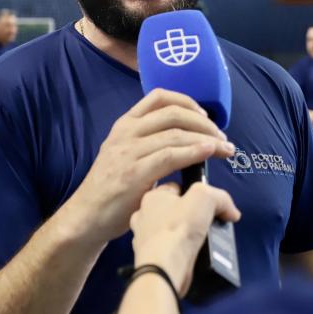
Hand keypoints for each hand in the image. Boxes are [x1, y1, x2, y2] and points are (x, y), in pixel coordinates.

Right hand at [67, 89, 235, 245]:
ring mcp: (129, 152)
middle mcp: (126, 132)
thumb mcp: (126, 154)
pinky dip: (195, 151)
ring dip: (207, 139)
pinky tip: (209, 153)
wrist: (88, 216)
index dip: (187, 101)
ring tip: (225, 149)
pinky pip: (171, 156)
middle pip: (174, 113)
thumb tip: (189, 138)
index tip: (205, 114)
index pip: (159, 97)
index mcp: (125, 124)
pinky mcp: (135, 173)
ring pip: (176, 134)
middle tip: (222, 137)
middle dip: (204, 123)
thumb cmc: (113, 187)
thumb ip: (150, 142)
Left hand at [130, 182, 240, 296]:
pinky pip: (170, 250)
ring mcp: (145, 239)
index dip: (194, 194)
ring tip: (202, 240)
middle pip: (175, 210)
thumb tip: (231, 212)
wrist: (165, 268)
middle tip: (207, 223)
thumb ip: (221, 198)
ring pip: (172, 231)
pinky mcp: (151, 259)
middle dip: (191, 216)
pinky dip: (181, 252)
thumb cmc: (179, 228)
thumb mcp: (206, 197)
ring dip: (187, 235)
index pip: (177, 187)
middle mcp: (144, 216)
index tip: (207, 204)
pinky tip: (192, 254)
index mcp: (153, 197)